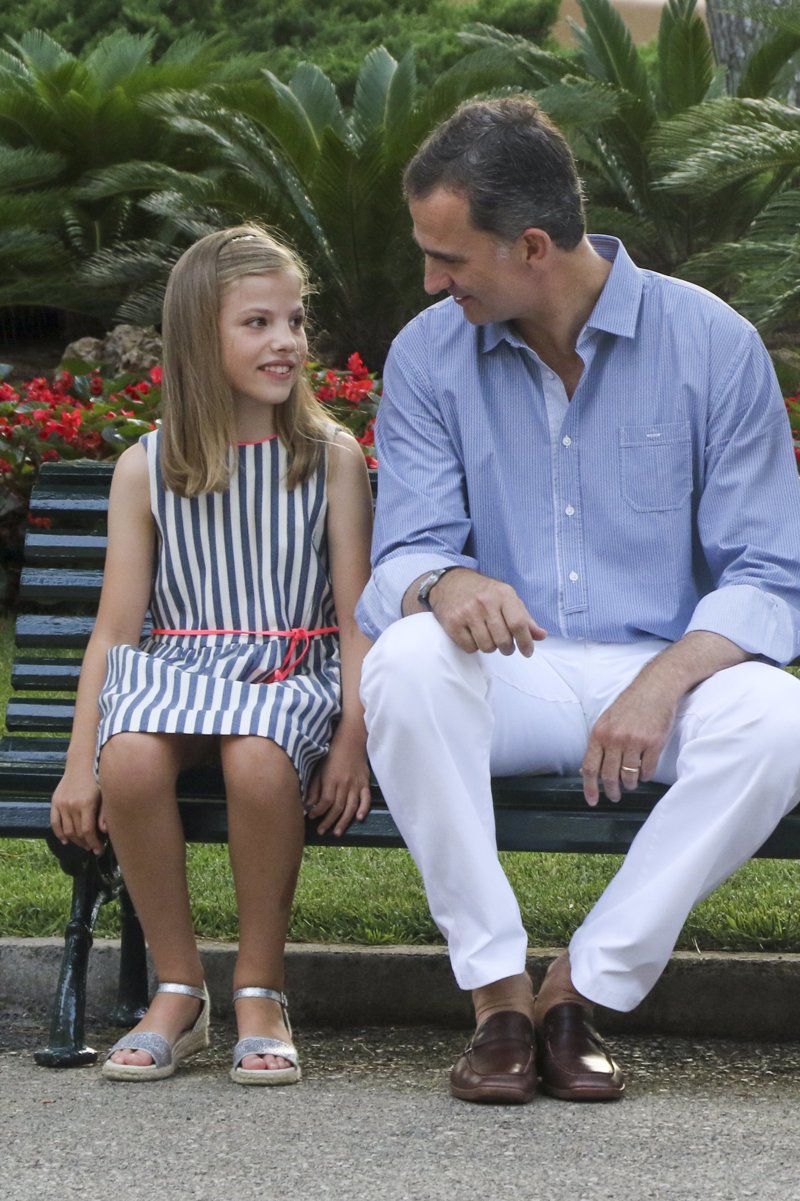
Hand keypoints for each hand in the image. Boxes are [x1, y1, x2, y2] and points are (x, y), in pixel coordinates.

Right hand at [51, 772, 106, 853]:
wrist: (81, 763)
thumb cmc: (97, 778)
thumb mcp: (105, 794)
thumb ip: (104, 813)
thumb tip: (104, 832)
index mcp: (86, 803)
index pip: (87, 831)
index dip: (93, 843)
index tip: (98, 850)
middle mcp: (72, 805)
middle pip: (77, 832)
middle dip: (85, 843)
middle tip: (92, 848)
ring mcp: (62, 804)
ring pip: (66, 830)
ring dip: (74, 841)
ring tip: (83, 844)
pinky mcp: (55, 802)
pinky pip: (54, 822)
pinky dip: (59, 834)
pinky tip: (65, 840)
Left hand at [304, 732, 371, 836]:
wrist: (351, 740)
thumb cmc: (332, 754)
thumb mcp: (320, 768)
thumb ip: (315, 787)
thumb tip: (308, 804)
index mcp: (332, 779)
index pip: (325, 801)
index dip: (318, 811)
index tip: (311, 818)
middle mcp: (345, 783)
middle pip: (337, 807)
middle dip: (328, 821)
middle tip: (321, 831)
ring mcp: (356, 784)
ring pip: (351, 807)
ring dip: (344, 821)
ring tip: (337, 832)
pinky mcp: (365, 783)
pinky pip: (366, 798)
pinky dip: (363, 809)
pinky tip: (359, 818)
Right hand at [427, 569, 546, 656]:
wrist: (451, 582)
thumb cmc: (483, 592)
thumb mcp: (507, 598)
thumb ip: (524, 618)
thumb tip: (540, 636)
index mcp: (503, 594)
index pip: (518, 624)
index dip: (525, 642)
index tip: (527, 651)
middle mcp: (485, 602)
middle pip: (503, 639)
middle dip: (507, 648)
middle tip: (505, 646)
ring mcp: (467, 612)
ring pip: (486, 646)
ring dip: (490, 647)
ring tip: (487, 637)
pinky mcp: (452, 622)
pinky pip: (469, 647)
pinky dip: (473, 646)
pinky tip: (473, 636)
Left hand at [581, 678, 678, 806]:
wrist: (655, 688)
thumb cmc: (630, 704)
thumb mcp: (607, 721)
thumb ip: (598, 745)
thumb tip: (586, 770)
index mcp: (599, 733)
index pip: (590, 767)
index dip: (590, 788)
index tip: (592, 800)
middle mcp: (615, 738)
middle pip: (609, 776)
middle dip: (612, 791)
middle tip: (614, 796)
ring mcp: (635, 741)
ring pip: (629, 776)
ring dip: (630, 784)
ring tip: (631, 782)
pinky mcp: (654, 743)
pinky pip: (648, 770)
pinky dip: (646, 776)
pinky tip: (644, 773)